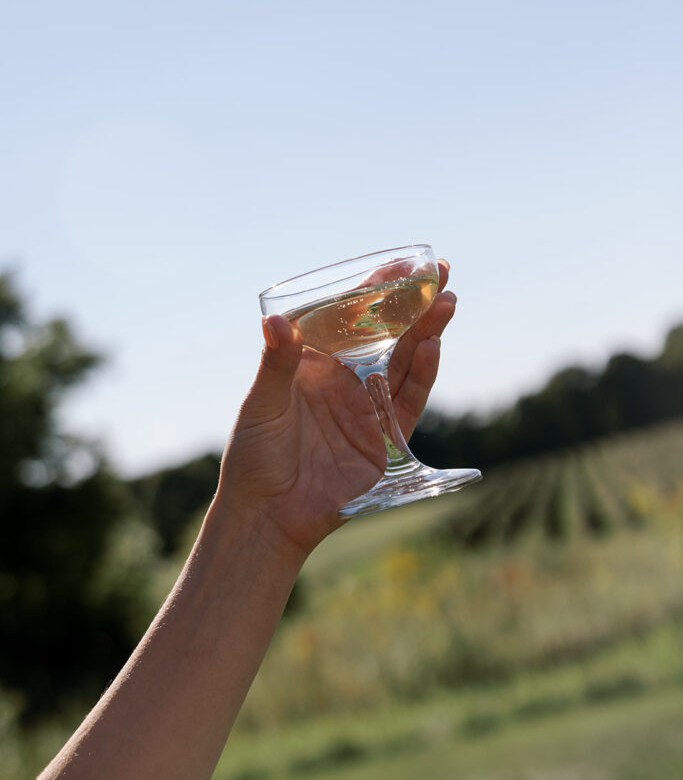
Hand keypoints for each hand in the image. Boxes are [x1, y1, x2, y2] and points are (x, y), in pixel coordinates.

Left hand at [216, 260, 455, 559]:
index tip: (401, 264)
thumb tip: (274, 320)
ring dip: (428, 332)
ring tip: (447, 302)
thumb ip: (275, 364)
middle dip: (416, 305)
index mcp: (315, 363)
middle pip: (389, 335)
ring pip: (406, 362)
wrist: (268, 515)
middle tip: (443, 272)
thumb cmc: (255, 456)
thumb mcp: (262, 404)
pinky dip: (423, 375)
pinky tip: (433, 346)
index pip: (351, 317)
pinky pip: (409, 401)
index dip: (377, 291)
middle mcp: (346, 380)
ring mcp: (367, 407)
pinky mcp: (385, 439)